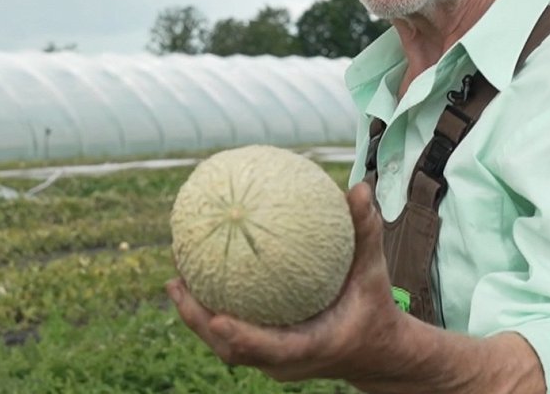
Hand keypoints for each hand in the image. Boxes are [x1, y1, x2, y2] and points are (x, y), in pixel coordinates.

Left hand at [166, 181, 409, 382]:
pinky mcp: (266, 353)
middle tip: (178, 283)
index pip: (273, 350)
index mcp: (313, 346)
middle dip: (200, 321)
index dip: (243, 338)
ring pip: (226, 346)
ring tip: (175, 280)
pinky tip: (197, 277)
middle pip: (233, 351)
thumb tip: (358, 189)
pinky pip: (232, 333)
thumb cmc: (373, 308)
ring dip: (197, 316)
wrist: (374, 351)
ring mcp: (272, 360)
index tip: (217, 318)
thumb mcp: (374, 273)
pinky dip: (211, 309)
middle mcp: (286, 361)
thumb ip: (366, 234)